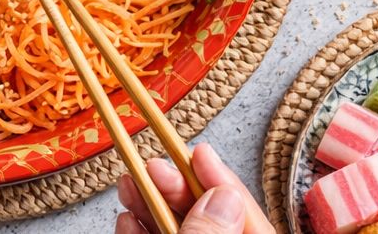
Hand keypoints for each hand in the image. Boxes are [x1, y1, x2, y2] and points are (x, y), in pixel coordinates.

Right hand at [115, 143, 273, 233]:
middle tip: (154, 167)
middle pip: (209, 218)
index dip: (222, 181)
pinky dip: (141, 232)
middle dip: (178, 189)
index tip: (200, 152)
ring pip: (181, 230)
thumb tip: (222, 198)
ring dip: (152, 205)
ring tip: (130, 183)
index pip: (250, 220)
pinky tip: (127, 219)